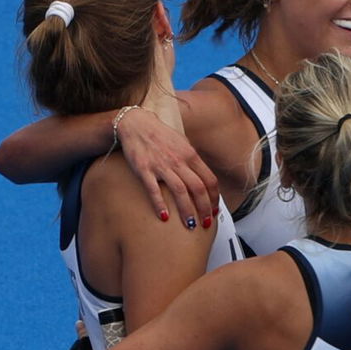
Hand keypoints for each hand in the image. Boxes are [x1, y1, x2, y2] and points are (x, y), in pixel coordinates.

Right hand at [117, 107, 218, 225]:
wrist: (136, 124)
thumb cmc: (161, 135)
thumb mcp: (183, 145)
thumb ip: (193, 161)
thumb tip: (204, 178)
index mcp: (191, 155)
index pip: (209, 180)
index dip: (214, 198)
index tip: (214, 210)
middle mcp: (179, 161)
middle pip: (198, 188)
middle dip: (204, 208)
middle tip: (206, 223)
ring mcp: (161, 165)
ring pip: (180, 191)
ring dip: (187, 210)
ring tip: (189, 225)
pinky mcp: (144, 169)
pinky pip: (154, 189)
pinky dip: (160, 204)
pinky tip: (164, 216)